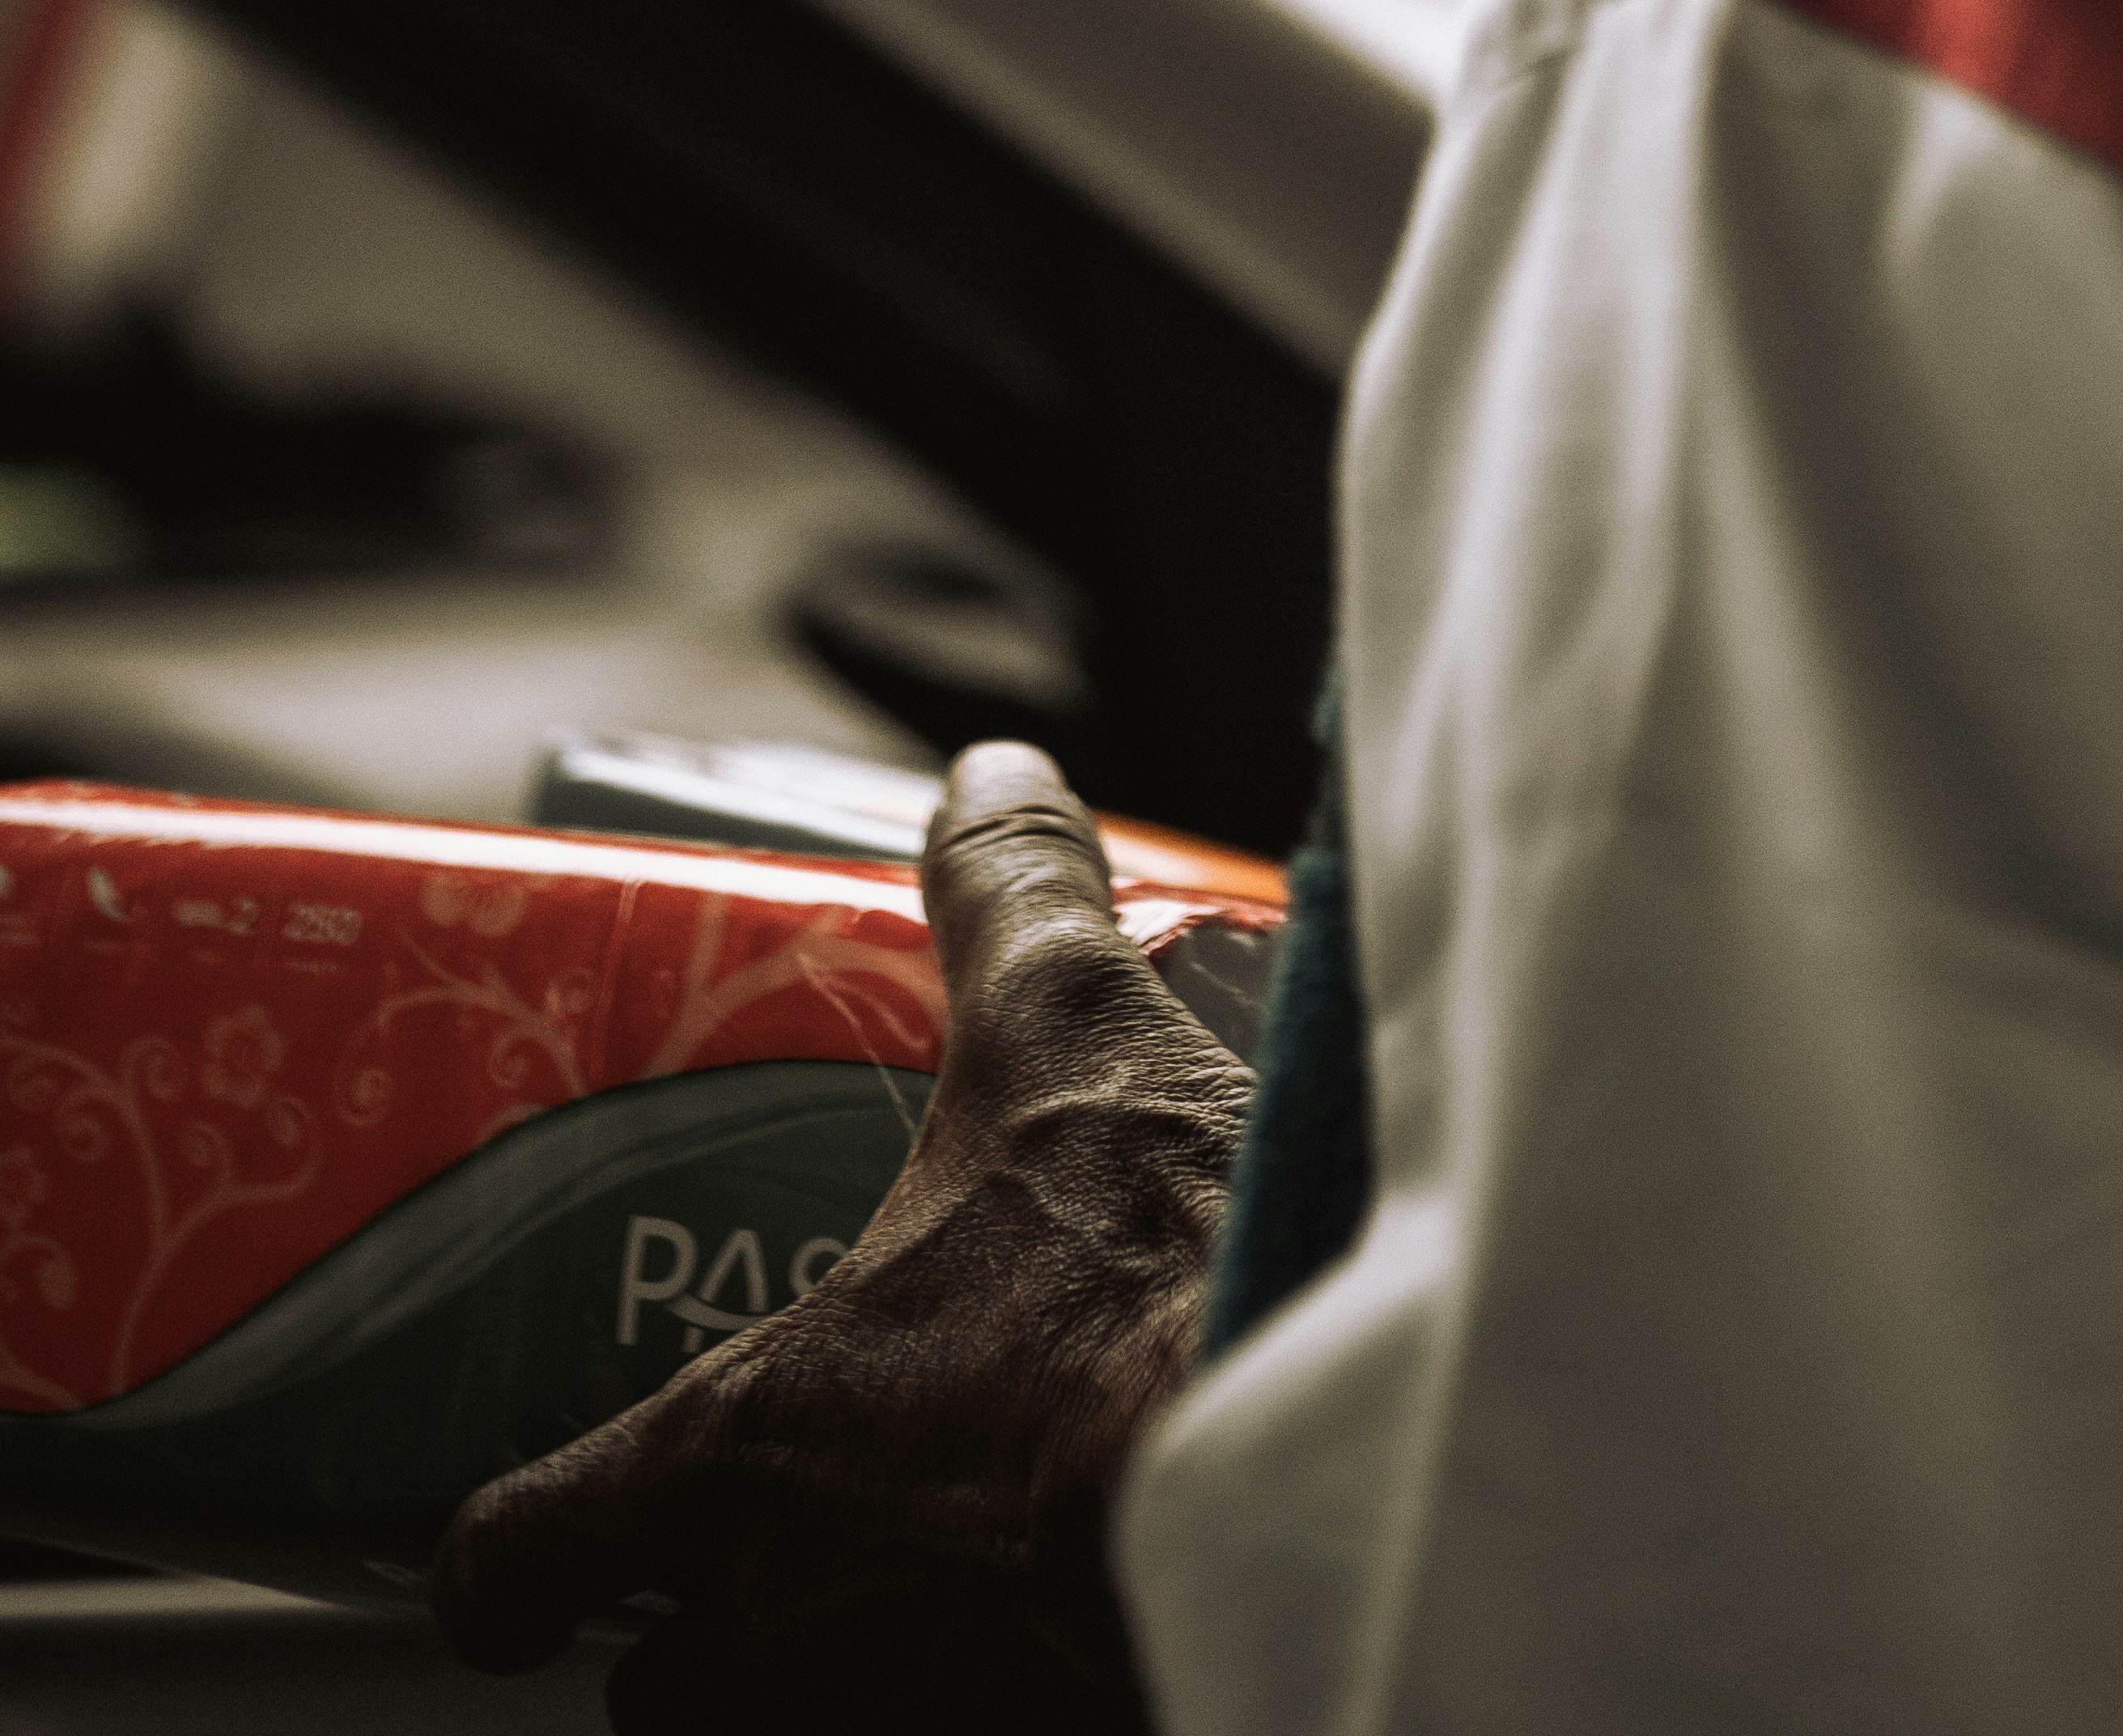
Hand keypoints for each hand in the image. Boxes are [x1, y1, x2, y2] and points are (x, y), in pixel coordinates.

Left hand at [431, 740, 1250, 1731]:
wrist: (1325, 1440)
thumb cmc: (1152, 1260)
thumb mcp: (1066, 1026)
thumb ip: (1008, 894)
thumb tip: (989, 777)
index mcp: (753, 1443)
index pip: (516, 1559)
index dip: (502, 1558)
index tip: (520, 1553)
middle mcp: (798, 1612)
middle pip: (660, 1689)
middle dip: (699, 1628)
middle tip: (766, 1529)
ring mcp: (917, 1708)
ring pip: (798, 1735)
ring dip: (835, 1673)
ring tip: (920, 1575)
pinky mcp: (1045, 1733)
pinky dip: (985, 1692)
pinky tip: (1059, 1606)